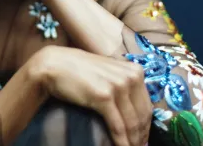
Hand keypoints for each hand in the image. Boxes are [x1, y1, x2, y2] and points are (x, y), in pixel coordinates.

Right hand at [31, 45, 152, 145]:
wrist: (55, 65)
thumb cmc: (79, 69)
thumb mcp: (108, 71)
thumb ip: (123, 83)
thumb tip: (134, 109)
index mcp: (134, 70)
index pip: (146, 105)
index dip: (146, 126)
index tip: (142, 138)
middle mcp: (130, 77)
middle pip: (142, 116)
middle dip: (140, 136)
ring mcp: (118, 86)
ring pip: (132, 123)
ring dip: (132, 141)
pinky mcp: (104, 97)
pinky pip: (118, 126)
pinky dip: (121, 141)